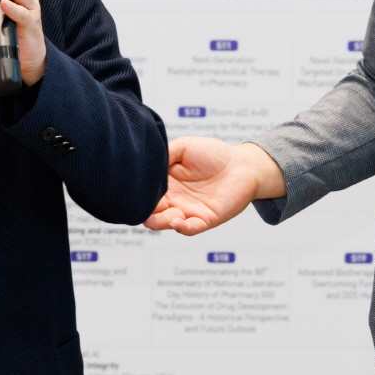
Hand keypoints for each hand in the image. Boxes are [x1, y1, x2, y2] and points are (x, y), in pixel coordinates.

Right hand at [144, 137, 284, 235]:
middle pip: (151, 210)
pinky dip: (182, 227)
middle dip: (144, 211)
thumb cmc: (214, 153)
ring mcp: (188, 210)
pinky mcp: (205, 219)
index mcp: (166, 182)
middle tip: (141, 207)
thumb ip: (164, 154)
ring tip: (157, 216)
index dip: (138, 193)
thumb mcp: (184, 147)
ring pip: (166, 221)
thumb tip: (145, 164)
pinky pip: (190, 228)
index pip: (146, 192)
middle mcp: (174, 198)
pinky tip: (177, 221)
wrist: (243, 164)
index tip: (132, 190)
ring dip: (160, 221)